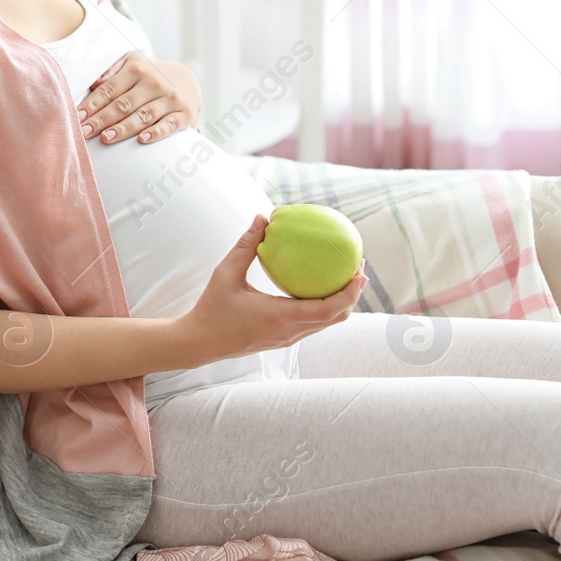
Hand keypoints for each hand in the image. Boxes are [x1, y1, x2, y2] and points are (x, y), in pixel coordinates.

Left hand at [78, 53, 201, 145]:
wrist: (186, 80)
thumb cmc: (148, 75)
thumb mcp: (131, 64)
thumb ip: (111, 71)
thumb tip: (94, 82)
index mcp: (137, 70)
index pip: (110, 89)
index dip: (93, 104)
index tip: (78, 117)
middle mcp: (154, 83)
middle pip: (123, 104)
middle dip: (101, 119)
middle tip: (84, 133)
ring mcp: (170, 99)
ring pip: (143, 115)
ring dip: (123, 128)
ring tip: (105, 138)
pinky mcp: (184, 114)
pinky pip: (169, 125)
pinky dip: (156, 132)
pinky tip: (142, 140)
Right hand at [175, 215, 367, 365]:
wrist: (200, 342)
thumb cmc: (211, 308)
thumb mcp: (225, 273)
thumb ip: (245, 246)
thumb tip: (263, 218)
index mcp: (280, 316)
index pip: (328, 309)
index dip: (350, 293)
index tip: (360, 272)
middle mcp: (289, 331)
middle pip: (336, 317)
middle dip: (353, 295)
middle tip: (357, 270)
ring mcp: (287, 338)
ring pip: (326, 323)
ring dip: (340, 303)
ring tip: (343, 278)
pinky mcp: (282, 340)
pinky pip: (312, 324)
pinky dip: (323, 308)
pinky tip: (315, 288)